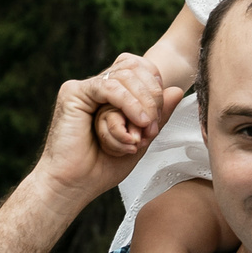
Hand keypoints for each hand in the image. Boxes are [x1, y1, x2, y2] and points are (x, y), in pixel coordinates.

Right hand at [41, 66, 183, 204]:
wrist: (75, 185)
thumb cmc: (102, 167)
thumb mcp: (140, 139)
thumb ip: (158, 116)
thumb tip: (178, 90)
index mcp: (113, 95)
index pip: (141, 70)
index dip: (156, 88)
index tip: (157, 120)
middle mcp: (98, 87)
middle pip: (135, 68)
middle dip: (152, 95)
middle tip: (153, 126)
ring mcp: (85, 88)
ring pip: (124, 75)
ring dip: (143, 102)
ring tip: (146, 127)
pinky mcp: (74, 93)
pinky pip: (108, 86)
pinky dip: (128, 102)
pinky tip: (138, 120)